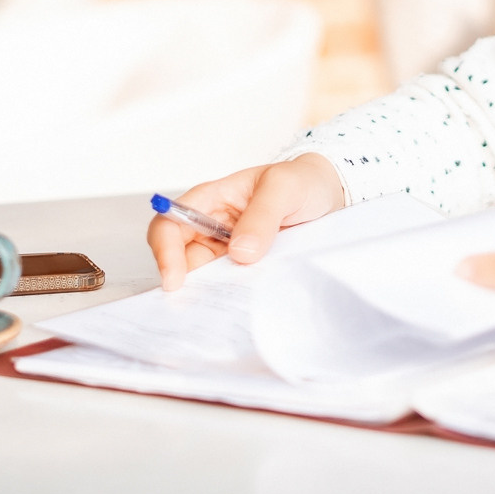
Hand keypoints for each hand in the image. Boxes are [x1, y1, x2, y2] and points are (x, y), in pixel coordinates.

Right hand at [147, 154, 345, 290]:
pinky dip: (227, 297)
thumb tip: (240, 251)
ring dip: (206, 293)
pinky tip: (237, 307)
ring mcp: (226, 250)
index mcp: (211, 199)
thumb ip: (262, 215)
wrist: (329, 196)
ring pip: (202, 277)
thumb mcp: (284, 188)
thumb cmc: (301, 182)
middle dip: (183, 282)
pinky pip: (227, 286)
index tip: (175, 280)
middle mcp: (211, 226)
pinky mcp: (244, 268)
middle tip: (197, 306)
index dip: (165, 251)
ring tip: (218, 311)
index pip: (170, 224)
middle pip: (179, 257)